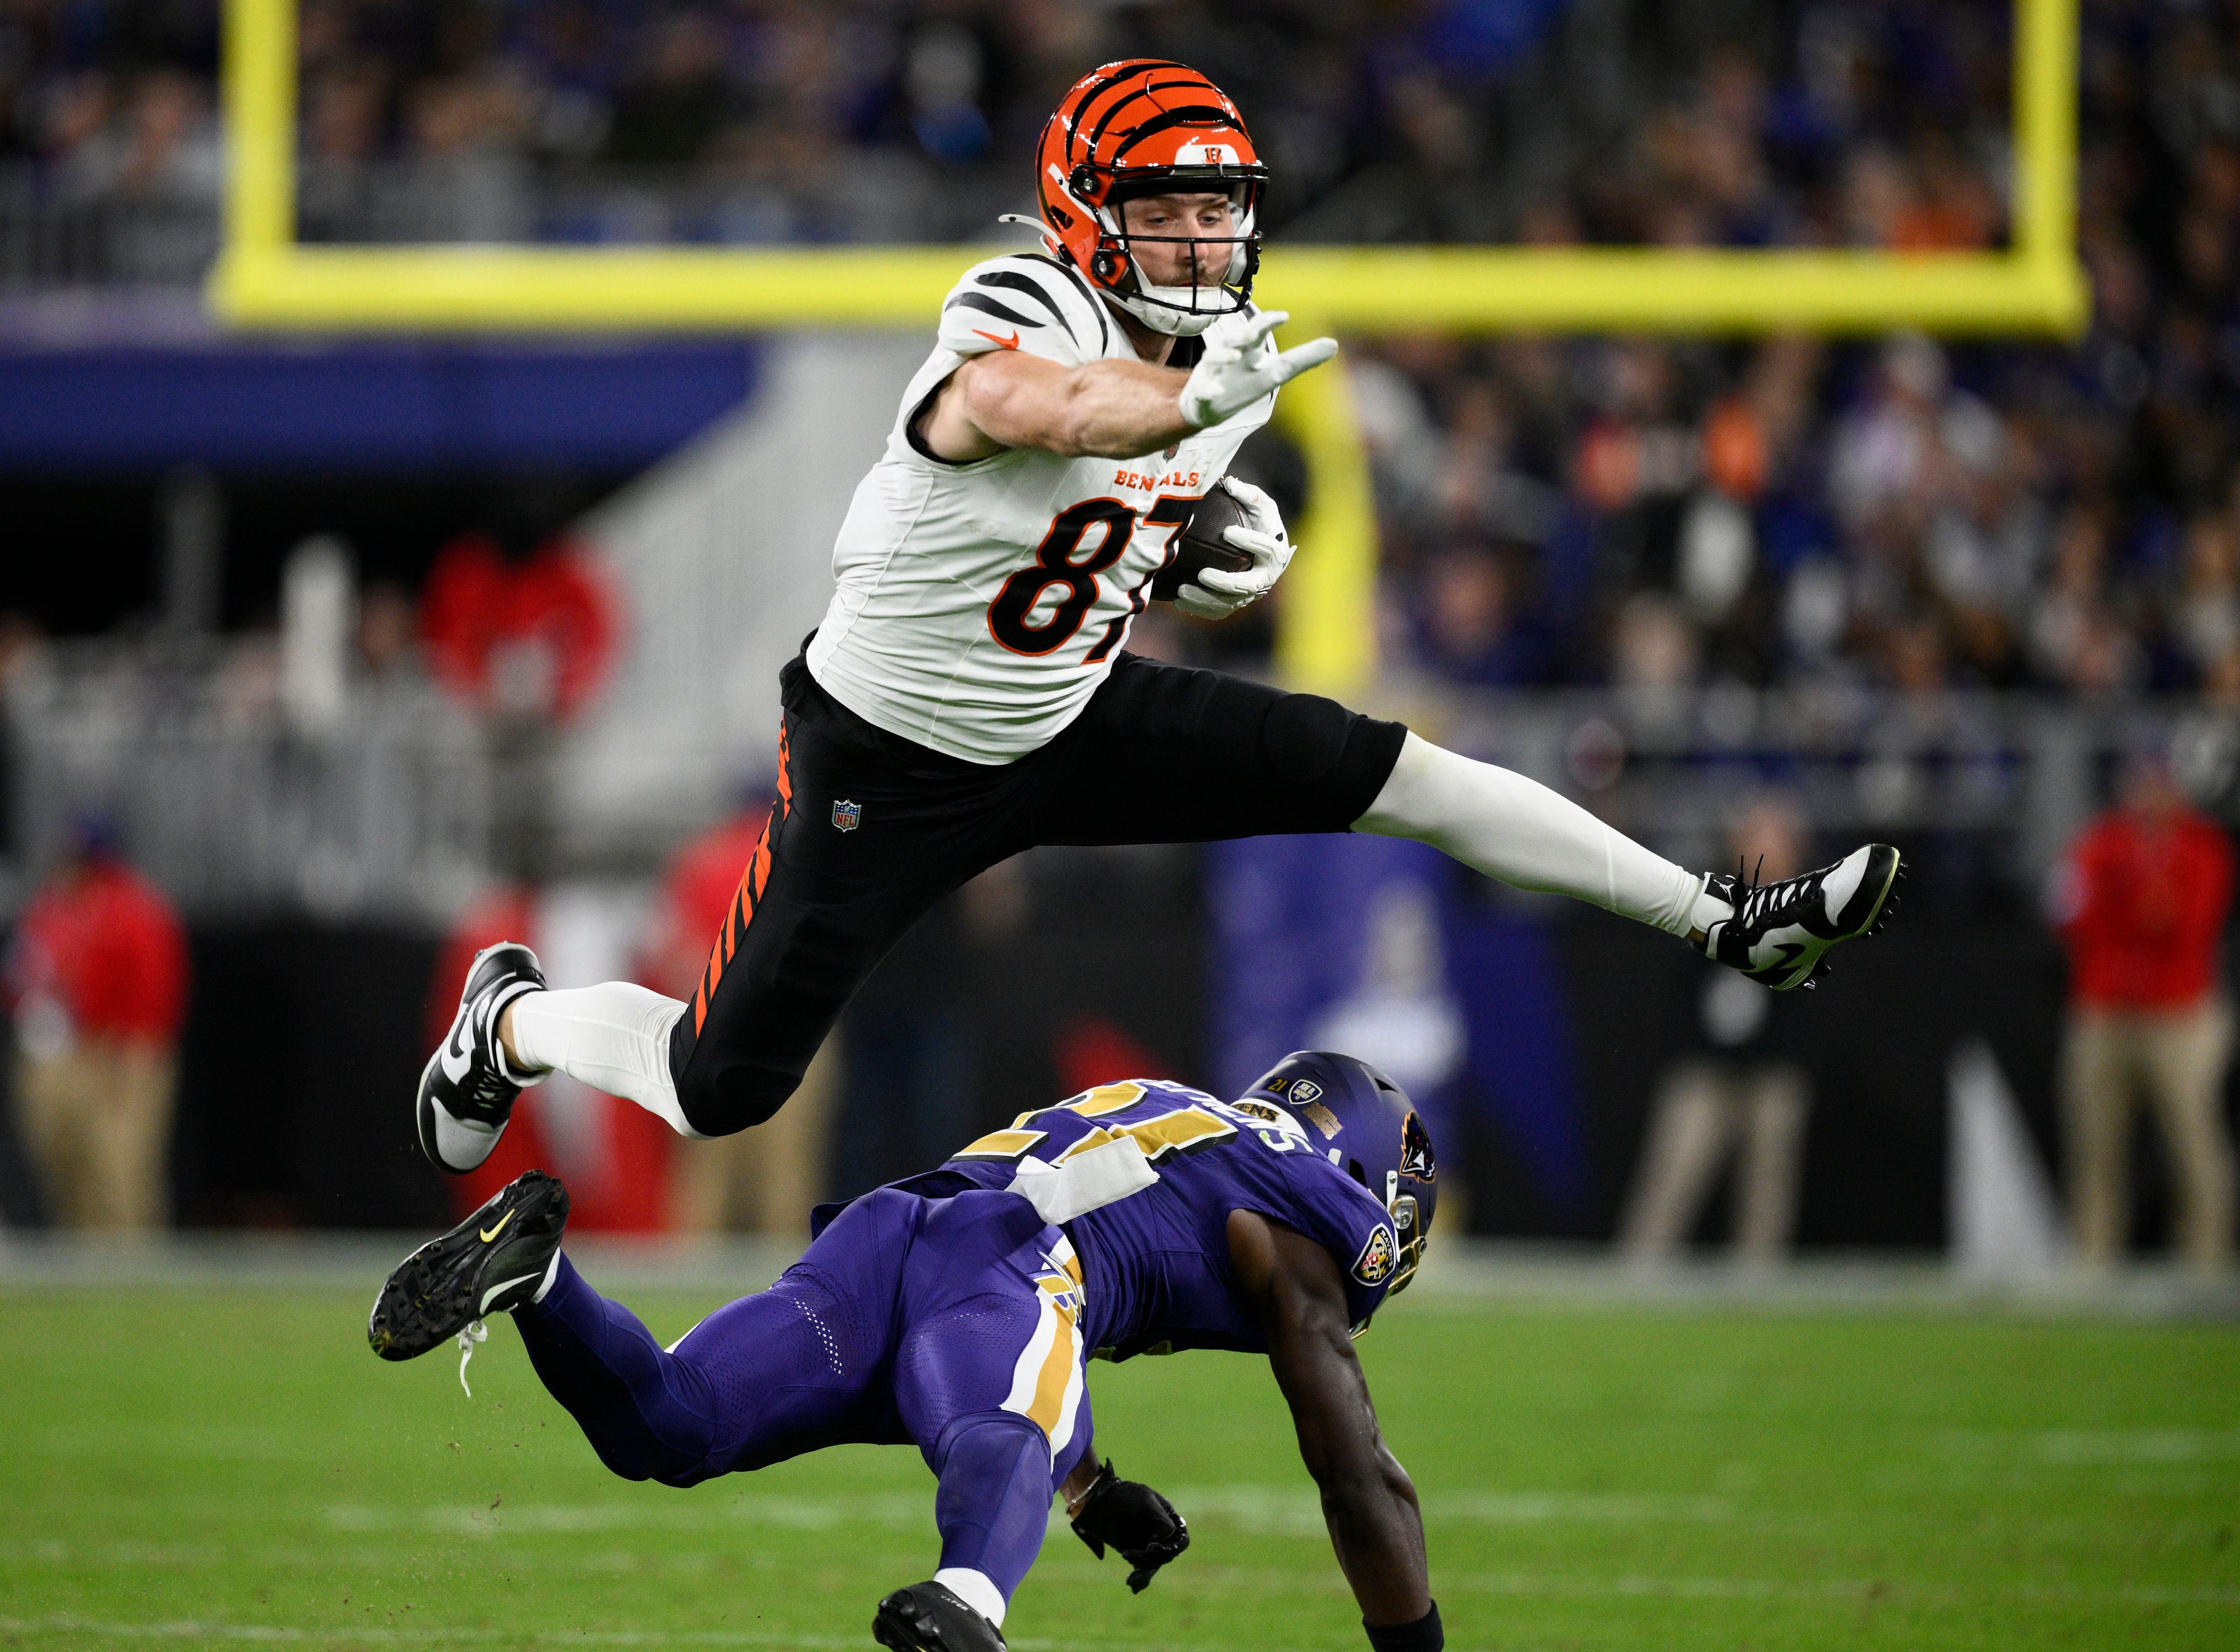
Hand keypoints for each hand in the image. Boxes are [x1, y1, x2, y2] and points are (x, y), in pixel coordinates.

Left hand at [1069, 1460, 1188, 1592]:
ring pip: (1153, 1565)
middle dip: (1150, 1558)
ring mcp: (1147, 1544)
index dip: (1172, 1547)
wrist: (1097, 1501)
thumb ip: (1159, 1518)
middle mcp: (1160, 1533)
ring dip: (1144, 1572)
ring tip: (1131, 1580)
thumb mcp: (1144, 1501)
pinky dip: (1140, 1579)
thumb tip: (1170, 1534)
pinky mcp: (1135, 1553)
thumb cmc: (1122, 1496)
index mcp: (1168, 1518)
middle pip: (1166, 1555)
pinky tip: (1133, 1586)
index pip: (1181, 1539)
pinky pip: (1142, 1570)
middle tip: (1127, 1554)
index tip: (1153, 1547)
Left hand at [1174, 475, 1293, 619]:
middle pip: (1247, 585)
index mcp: (1275, 552)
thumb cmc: (1259, 523)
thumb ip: (1248, 494)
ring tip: (1180, 591)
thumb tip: (1230, 483)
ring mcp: (1250, 594)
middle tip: (1202, 574)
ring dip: (1204, 599)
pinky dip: (1198, 608)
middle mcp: (1265, 578)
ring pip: (1229, 603)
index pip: (1266, 548)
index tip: (1228, 531)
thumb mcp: (1260, 505)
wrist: (1261, 551)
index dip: (1249, 541)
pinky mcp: (1236, 603)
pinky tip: (1177, 601)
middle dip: (1224, 582)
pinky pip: (1218, 611)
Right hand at [1177, 309, 1337, 428]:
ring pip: (1213, 358)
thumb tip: (1334, 344)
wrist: (1210, 407)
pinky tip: (1216, 391)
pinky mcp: (1202, 391)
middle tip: (1253, 334)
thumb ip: (1302, 360)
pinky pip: (1202, 388)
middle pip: (1234, 339)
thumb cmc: (1244, 382)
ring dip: (1222, 355)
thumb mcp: (1275, 372)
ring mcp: (1214, 372)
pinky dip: (1208, 388)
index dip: (1268, 323)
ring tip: (1233, 356)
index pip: (1258, 332)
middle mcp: (1230, 356)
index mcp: (1249, 351)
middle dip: (1242, 334)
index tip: (1284, 316)